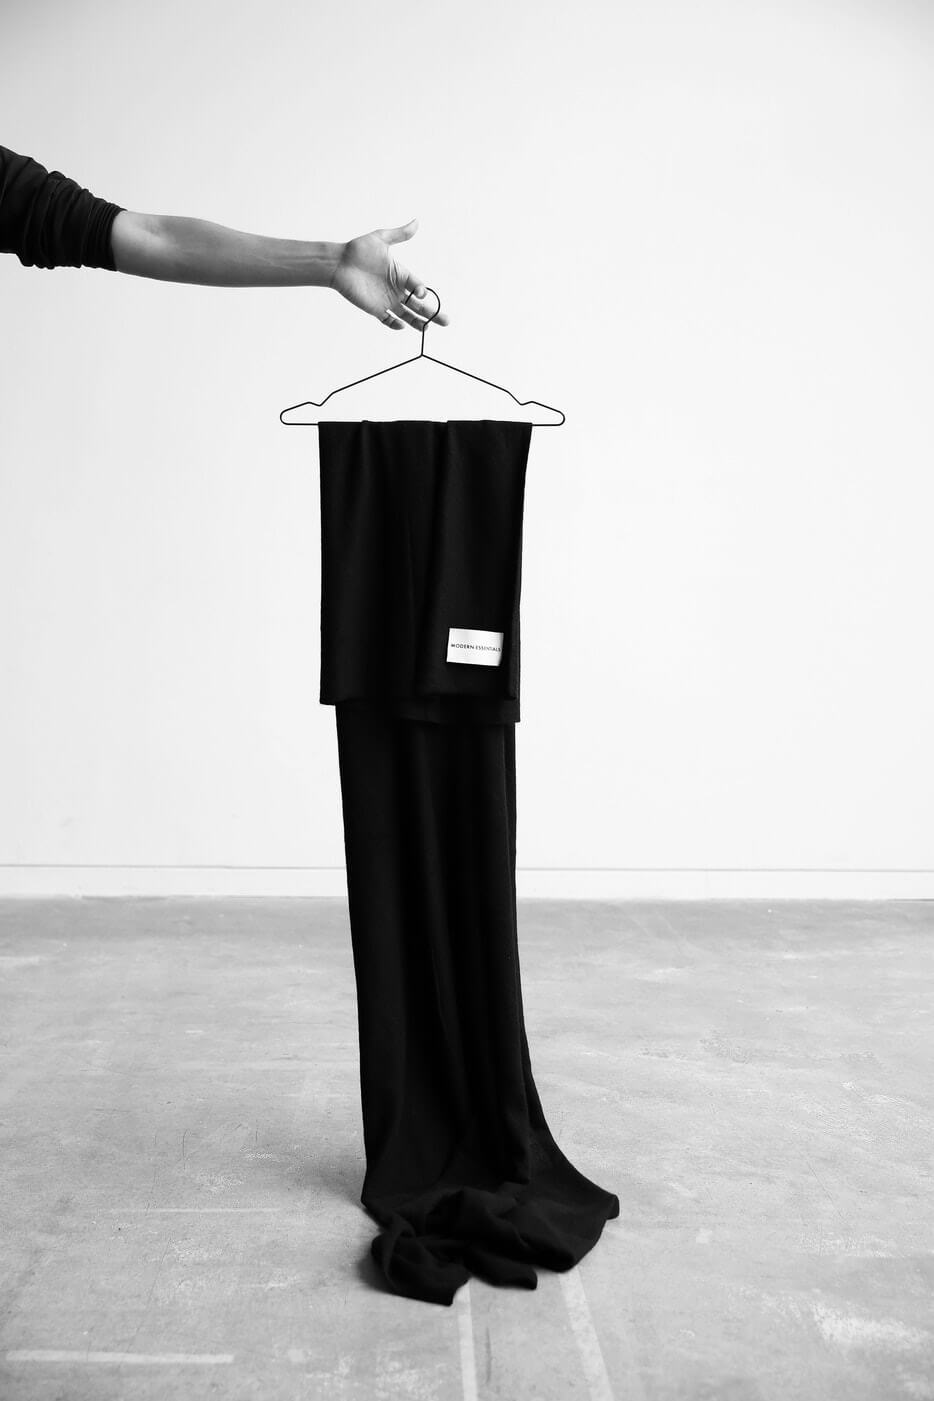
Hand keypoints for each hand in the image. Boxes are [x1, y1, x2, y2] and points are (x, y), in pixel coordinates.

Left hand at [330, 219, 449, 330]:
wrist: (338, 263)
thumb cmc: (357, 250)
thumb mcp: (380, 239)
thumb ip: (399, 235)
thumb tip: (416, 222)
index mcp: (401, 274)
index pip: (417, 286)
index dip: (422, 291)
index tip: (421, 294)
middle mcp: (396, 289)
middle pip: (418, 305)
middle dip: (432, 313)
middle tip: (446, 321)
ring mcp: (386, 301)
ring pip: (407, 315)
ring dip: (418, 323)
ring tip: (428, 329)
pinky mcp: (374, 309)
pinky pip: (387, 320)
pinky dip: (394, 325)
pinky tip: (402, 326)